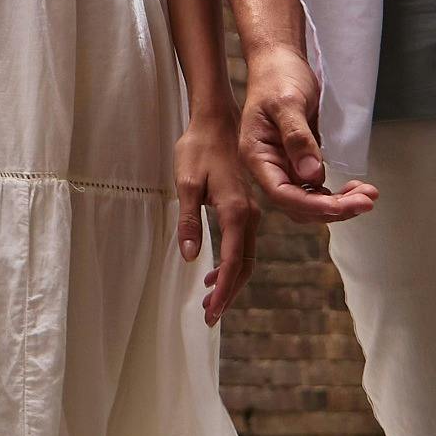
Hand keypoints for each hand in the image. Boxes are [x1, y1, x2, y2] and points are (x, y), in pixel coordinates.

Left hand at [175, 116, 260, 321]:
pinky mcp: (244, 206)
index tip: (213, 312)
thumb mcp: (186, 184)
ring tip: (211, 300)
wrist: (215, 120)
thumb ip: (189, 221)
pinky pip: (243, 244)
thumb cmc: (198, 148)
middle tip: (211, 315)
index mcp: (236, 211)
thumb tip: (192, 256)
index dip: (224, 290)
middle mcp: (248, 215)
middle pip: (245, 265)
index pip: (234, 262)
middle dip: (229, 293)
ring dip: (231, 281)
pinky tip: (214, 272)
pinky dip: (232, 263)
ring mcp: (249, 211)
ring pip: (245, 256)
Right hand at [237, 47, 377, 226]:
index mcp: (257, 155)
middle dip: (332, 208)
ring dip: (338, 204)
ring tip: (367, 195)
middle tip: (366, 201)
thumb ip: (298, 138)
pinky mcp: (300, 162)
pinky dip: (337, 194)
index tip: (342, 205)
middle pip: (298, 204)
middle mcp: (269, 166)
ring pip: (310, 200)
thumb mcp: (287, 103)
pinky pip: (317, 187)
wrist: (280, 62)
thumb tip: (312, 175)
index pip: (282, 193)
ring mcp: (285, 165)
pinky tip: (355, 188)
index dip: (313, 204)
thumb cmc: (278, 77)